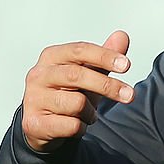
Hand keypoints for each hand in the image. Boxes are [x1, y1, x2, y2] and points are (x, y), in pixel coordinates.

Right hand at [21, 30, 133, 151]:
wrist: (43, 126)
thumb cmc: (68, 93)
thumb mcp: (89, 72)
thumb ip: (105, 56)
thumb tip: (122, 36)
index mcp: (52, 56)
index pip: (80, 50)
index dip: (105, 56)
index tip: (126, 65)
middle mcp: (39, 75)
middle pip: (77, 75)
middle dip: (108, 86)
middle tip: (130, 95)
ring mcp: (33, 99)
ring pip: (77, 103)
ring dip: (91, 112)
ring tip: (87, 113)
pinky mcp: (34, 123)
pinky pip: (71, 125)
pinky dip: (82, 127)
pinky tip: (76, 124)